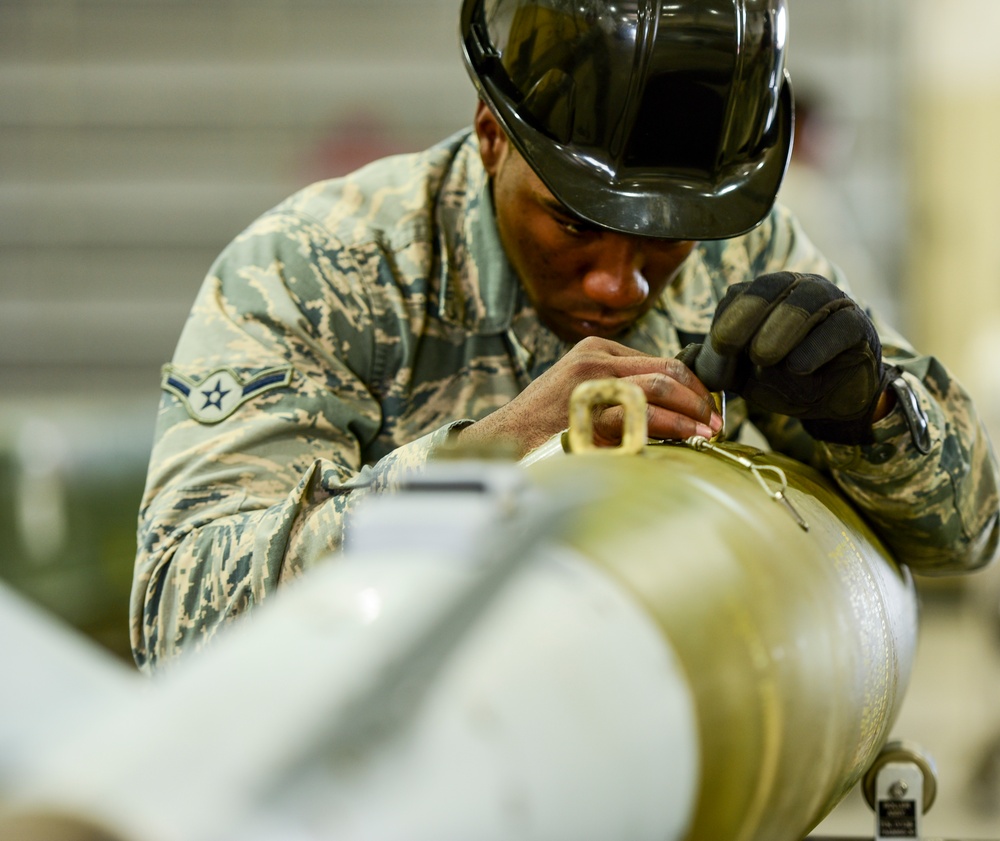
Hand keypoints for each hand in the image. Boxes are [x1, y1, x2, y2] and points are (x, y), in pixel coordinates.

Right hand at [456, 336, 722, 457]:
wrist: (503, 442)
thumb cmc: (542, 426)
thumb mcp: (580, 392)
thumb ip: (619, 390)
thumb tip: (673, 406)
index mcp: (595, 350)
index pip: (659, 360)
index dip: (692, 384)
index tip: (708, 407)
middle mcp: (595, 359)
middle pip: (666, 368)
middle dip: (698, 395)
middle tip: (715, 420)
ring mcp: (591, 381)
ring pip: (659, 386)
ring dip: (691, 411)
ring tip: (706, 431)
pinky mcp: (587, 408)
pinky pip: (642, 413)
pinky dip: (671, 426)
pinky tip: (684, 438)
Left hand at [687, 271, 892, 443]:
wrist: (830, 399)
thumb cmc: (782, 380)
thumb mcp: (742, 375)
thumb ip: (715, 364)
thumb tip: (681, 361)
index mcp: (765, 294)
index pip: (739, 297)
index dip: (724, 325)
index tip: (715, 354)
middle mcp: (798, 288)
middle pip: (769, 288)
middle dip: (745, 318)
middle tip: (729, 348)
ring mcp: (831, 302)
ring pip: (804, 302)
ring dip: (779, 329)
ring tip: (763, 358)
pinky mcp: (858, 325)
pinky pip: (838, 328)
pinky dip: (816, 348)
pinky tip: (799, 369)